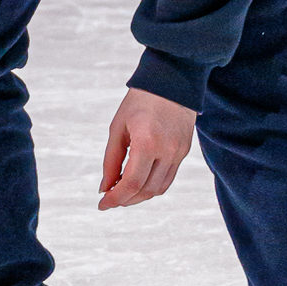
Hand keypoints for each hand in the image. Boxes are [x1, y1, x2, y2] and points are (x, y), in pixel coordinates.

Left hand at [99, 89, 195, 209]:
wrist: (172, 81)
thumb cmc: (139, 101)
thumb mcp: (118, 128)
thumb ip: (111, 161)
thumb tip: (105, 189)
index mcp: (147, 141)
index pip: (132, 183)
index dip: (115, 198)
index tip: (102, 204)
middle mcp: (167, 150)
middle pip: (145, 190)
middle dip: (125, 199)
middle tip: (110, 198)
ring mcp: (178, 153)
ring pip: (158, 189)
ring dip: (139, 196)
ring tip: (123, 191)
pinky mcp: (184, 152)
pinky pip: (168, 179)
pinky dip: (152, 186)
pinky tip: (138, 182)